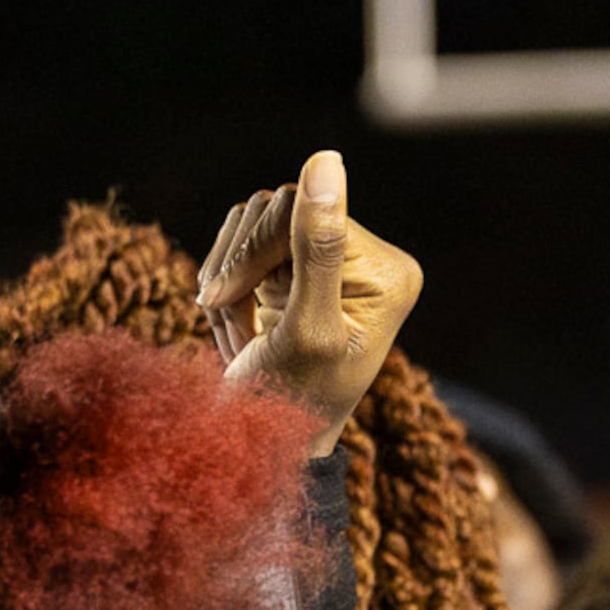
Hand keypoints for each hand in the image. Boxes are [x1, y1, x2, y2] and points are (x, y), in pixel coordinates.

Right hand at [197, 152, 421, 453]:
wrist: (260, 450)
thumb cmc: (289, 402)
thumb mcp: (306, 328)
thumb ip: (316, 247)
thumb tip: (326, 160)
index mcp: (386, 272)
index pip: (305, 208)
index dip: (255, 250)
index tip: (223, 298)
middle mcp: (365, 260)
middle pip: (276, 208)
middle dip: (240, 266)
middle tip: (229, 320)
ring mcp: (326, 263)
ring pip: (251, 221)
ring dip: (228, 278)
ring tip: (240, 333)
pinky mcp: (293, 271)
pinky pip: (239, 242)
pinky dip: (223, 285)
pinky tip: (238, 328)